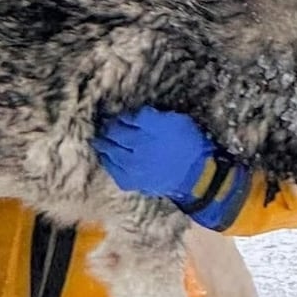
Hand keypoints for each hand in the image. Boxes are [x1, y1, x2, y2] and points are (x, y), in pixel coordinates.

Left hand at [92, 106, 250, 230]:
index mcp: (153, 128)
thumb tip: (137, 114)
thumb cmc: (189, 144)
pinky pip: (114, 170)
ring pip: (110, 151)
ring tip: (100, 141)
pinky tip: (106, 157)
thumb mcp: (178, 120)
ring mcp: (134, 165)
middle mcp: (140, 145)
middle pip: (115, 132)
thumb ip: (155, 116)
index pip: (129, 117)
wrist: (196, 175)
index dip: (124, 116)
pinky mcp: (133, 181)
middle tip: (106, 126)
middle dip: (109, 127)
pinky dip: (107, 162)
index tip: (123, 117)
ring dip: (103, 144)